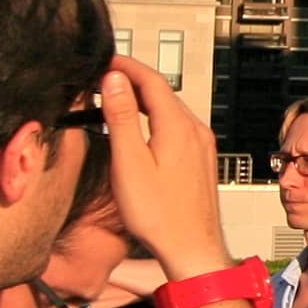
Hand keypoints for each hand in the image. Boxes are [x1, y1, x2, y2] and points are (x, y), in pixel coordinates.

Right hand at [99, 58, 234, 282]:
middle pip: (164, 92)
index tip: (104, 60)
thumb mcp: (129, 163)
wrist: (192, 247)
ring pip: (171, 109)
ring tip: (117, 96)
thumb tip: (116, 80)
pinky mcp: (201, 159)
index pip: (152, 81)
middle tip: (105, 76)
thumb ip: (122, 118)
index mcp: (179, 127)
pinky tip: (142, 127)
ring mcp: (202, 145)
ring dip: (145, 98)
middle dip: (134, 79)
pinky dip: (156, 116)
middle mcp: (196, 130)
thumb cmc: (158, 213)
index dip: (127, 66)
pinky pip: (178, 125)